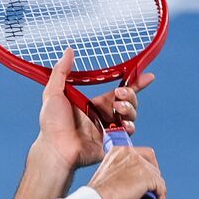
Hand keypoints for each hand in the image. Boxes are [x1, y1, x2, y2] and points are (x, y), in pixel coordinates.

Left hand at [34, 48, 154, 169]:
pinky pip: (128, 134)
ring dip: (130, 109)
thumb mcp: (54, 93)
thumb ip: (61, 71)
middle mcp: (104, 117)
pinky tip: (123, 125)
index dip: (135, 84)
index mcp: (95, 105)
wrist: (54, 148)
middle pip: (129, 103)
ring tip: (117, 108)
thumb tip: (68, 51)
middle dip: (130, 95)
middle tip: (120, 94)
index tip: (147, 76)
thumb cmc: (51, 124)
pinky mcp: (111, 144)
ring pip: (131, 117)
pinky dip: (129, 127)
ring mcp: (109, 131)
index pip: (120, 92)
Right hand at [86, 146, 166, 198]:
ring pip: (158, 180)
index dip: (148, 168)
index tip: (144, 183)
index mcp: (119, 150)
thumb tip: (132, 182)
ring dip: (156, 194)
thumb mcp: (107, 176)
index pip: (144, 154)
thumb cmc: (97, 196)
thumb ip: (118, 172)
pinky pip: (161, 190)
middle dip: (153, 182)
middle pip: (153, 166)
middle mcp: (131, 153)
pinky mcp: (147, 177)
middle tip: (147, 196)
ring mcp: (140, 164)